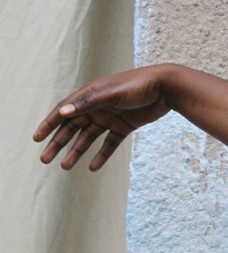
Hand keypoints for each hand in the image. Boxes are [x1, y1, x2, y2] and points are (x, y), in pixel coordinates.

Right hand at [33, 65, 173, 170]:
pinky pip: (110, 143)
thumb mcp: (111, 93)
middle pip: (73, 127)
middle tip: (45, 159)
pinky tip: (93, 167)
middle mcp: (97, 106)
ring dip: (77, 151)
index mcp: (90, 95)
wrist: (166, 87)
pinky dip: (101, 155)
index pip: (64, 111)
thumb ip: (87, 102)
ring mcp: (111, 117)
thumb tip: (62, 112)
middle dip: (58, 143)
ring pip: (88, 137)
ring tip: (65, 166)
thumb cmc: (137, 85)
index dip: (49, 124)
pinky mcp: (125, 126)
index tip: (37, 138)